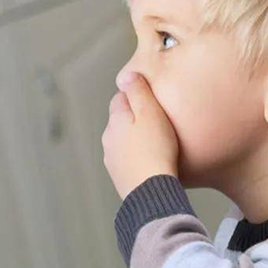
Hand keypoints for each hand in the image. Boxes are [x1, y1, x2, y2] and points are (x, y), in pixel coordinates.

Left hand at [102, 72, 178, 198]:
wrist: (152, 191)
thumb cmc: (156, 151)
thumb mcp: (151, 113)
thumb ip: (138, 92)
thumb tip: (126, 75)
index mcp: (115, 119)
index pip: (120, 98)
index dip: (137, 97)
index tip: (152, 102)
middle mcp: (108, 137)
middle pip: (121, 120)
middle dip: (136, 119)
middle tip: (159, 123)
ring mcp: (111, 158)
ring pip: (123, 140)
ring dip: (135, 139)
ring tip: (158, 144)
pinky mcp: (119, 176)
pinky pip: (127, 159)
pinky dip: (137, 157)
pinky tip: (152, 162)